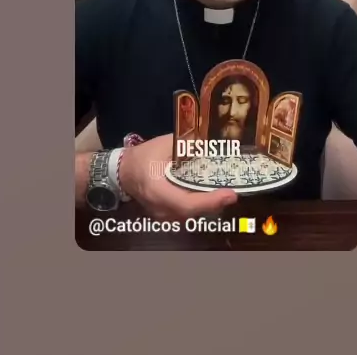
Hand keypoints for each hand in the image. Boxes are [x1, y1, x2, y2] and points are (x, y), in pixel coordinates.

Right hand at [118, 134, 237, 218]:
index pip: (187, 203)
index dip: (210, 201)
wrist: (123, 171)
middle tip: (232, 193)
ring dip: (209, 206)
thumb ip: (187, 143)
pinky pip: (186, 214)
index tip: (230, 194)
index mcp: (158, 190)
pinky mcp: (165, 215)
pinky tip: (211, 197)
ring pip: (191, 216)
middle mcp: (161, 208)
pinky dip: (200, 206)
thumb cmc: (143, 157)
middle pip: (193, 212)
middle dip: (214, 203)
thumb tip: (212, 140)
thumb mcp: (164, 144)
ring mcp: (162, 216)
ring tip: (224, 195)